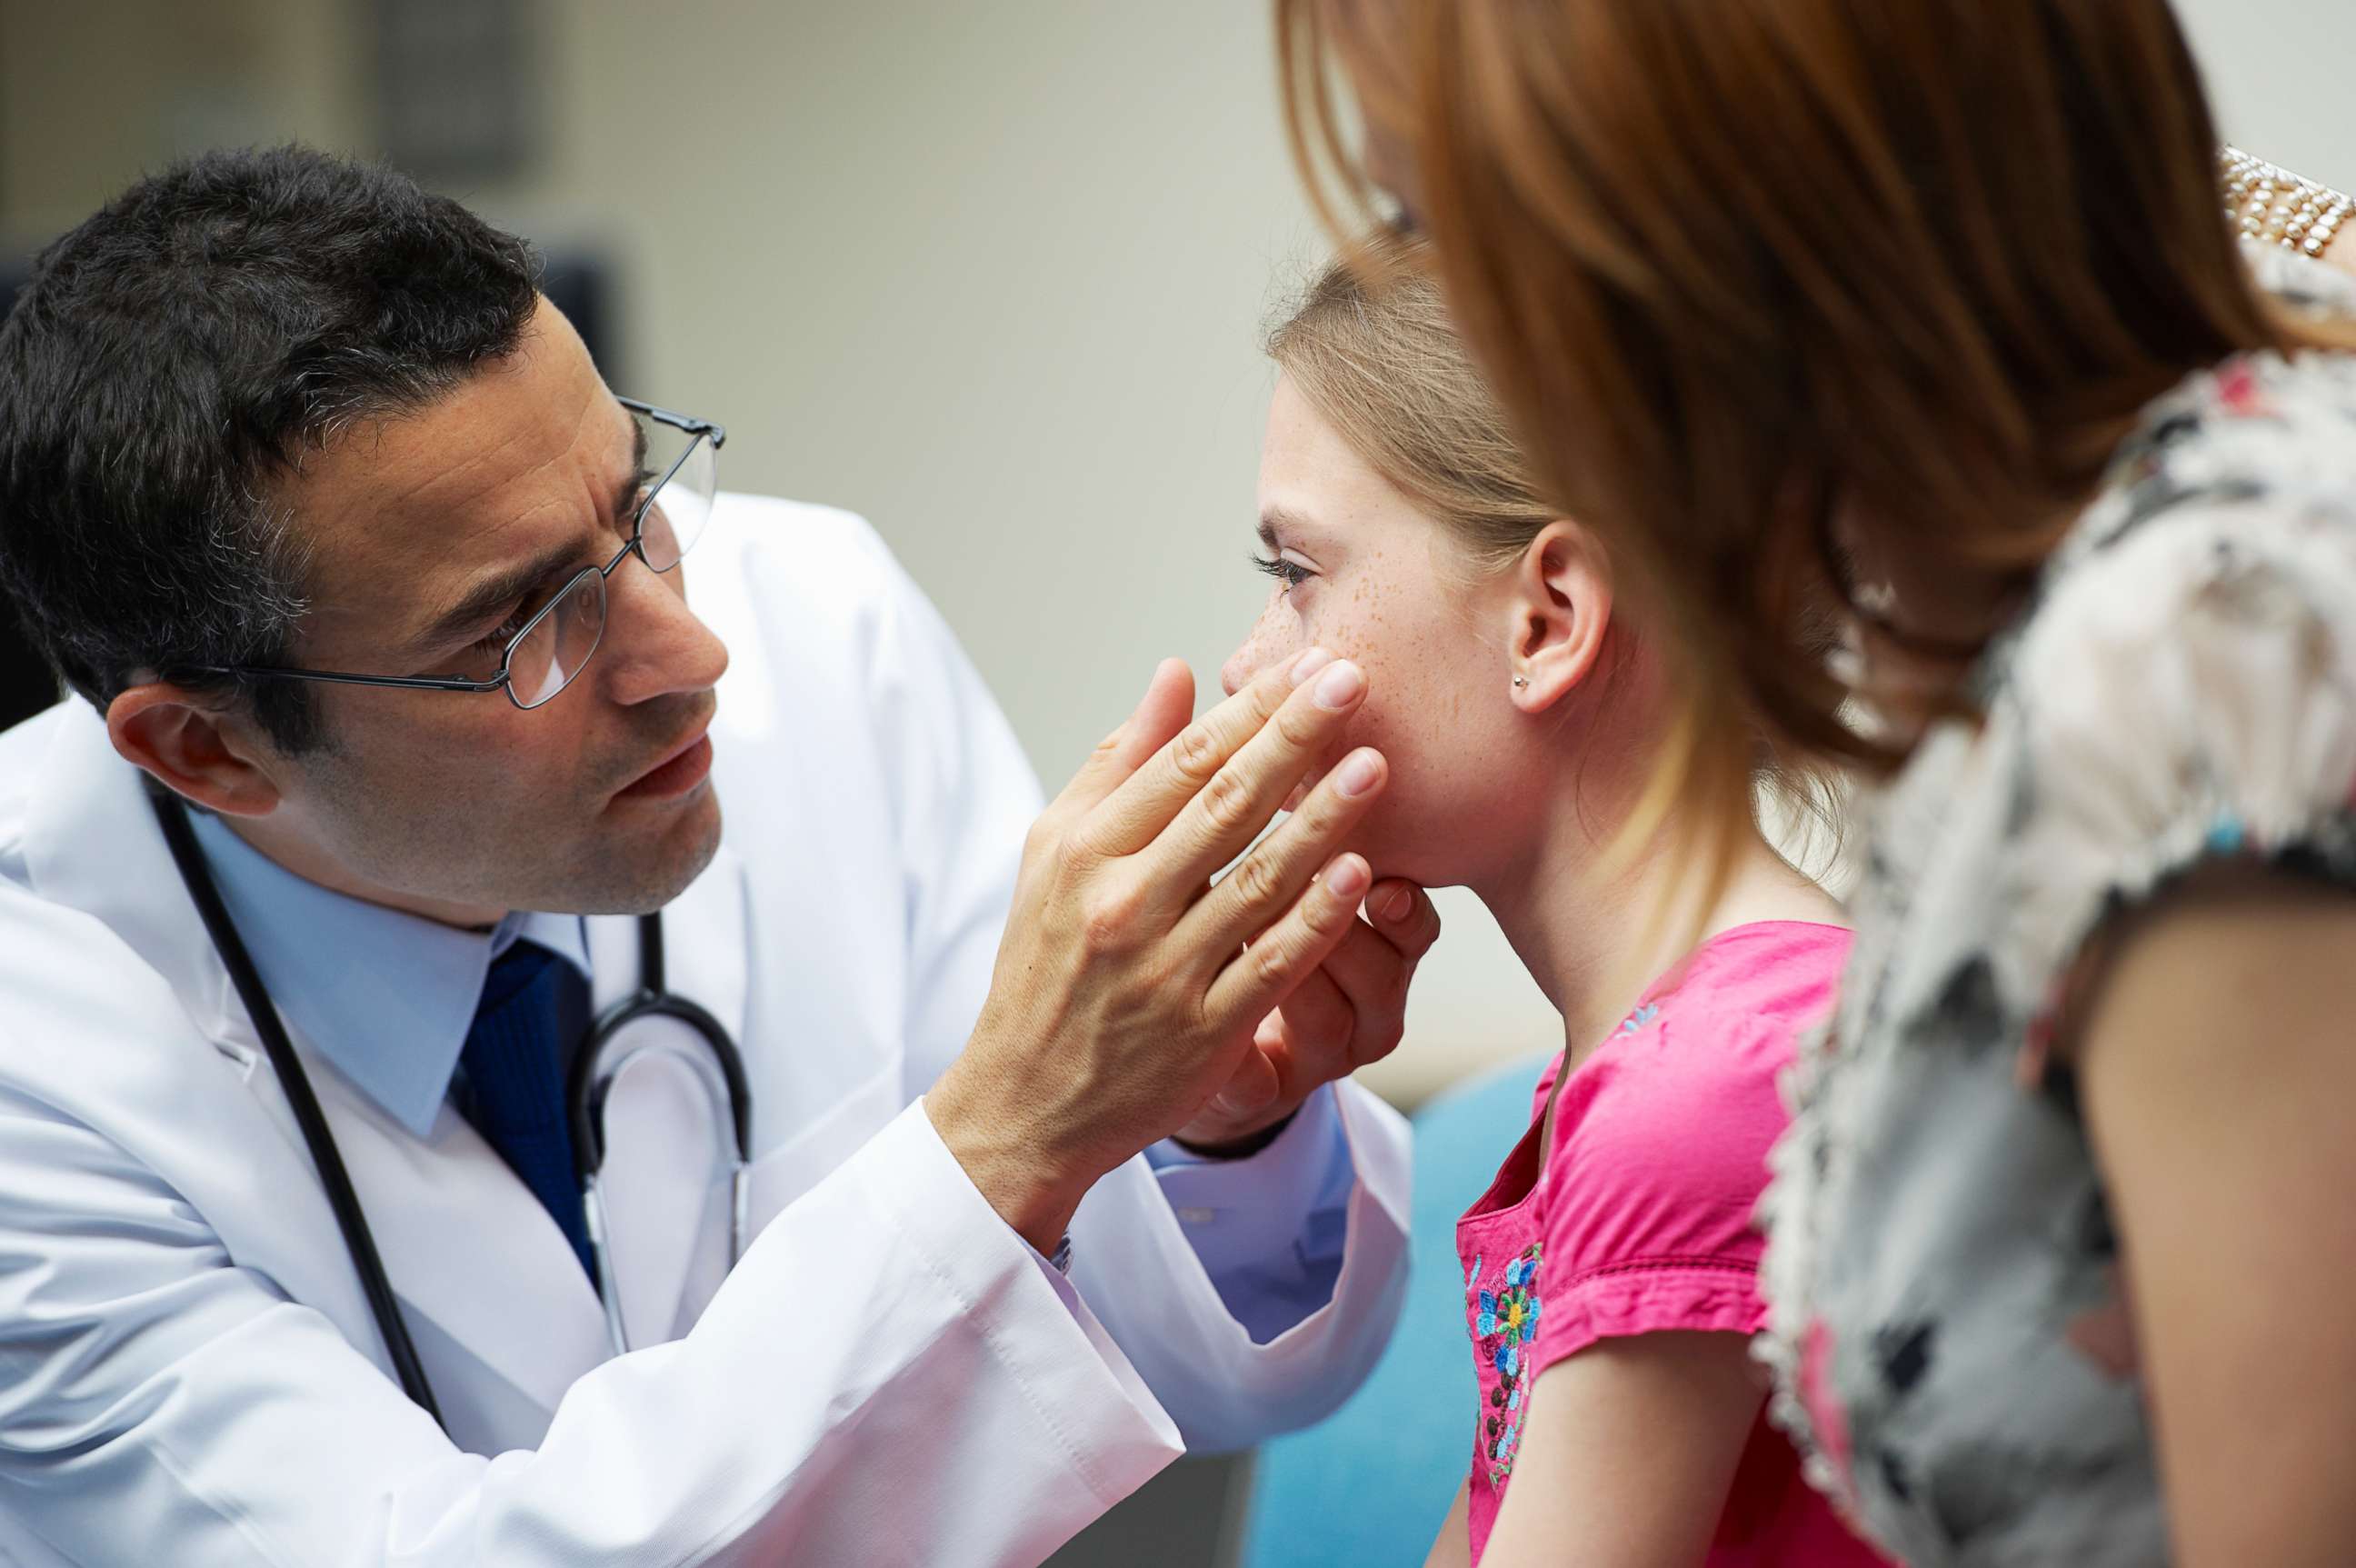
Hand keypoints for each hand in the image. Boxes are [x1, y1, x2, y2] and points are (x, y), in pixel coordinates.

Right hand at [927, 649, 1388, 1251]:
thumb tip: (1176, 672)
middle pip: (1225, 806)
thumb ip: (1119, 761)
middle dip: (1296, 738)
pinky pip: (1273, 965)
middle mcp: (1122, 904)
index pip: (1181, 763)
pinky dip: (1317, 918)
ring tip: (1376, 766)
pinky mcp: (1205, 1032)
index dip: (1251, 711)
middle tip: (1354, 683)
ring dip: (1322, 818)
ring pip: (1259, 880)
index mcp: (1084, 851)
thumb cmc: (1048, 960)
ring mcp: (1165, 970)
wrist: (1026, 1100)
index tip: (1307, 666)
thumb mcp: (1055, 852)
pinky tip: (1361, 873)